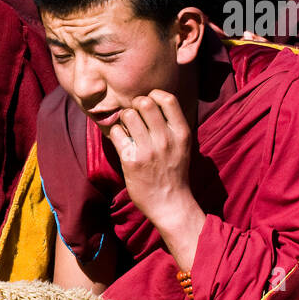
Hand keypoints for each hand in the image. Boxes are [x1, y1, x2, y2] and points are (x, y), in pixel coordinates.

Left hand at [106, 90, 205, 267]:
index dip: (153, 96)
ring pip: (128, 115)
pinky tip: (122, 142)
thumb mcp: (182, 145)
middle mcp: (166, 139)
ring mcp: (148, 150)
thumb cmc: (174, 172)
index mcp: (181, 133)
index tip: (149, 105)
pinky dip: (116, 134)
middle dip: (135, 105)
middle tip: (135, 117)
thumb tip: (152, 101)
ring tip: (128, 130)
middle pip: (144, 102)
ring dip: (124, 120)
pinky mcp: (131, 160)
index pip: (167, 98)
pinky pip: (116, 133)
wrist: (170, 203)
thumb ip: (171, 125)